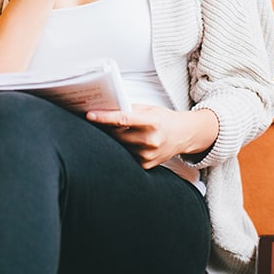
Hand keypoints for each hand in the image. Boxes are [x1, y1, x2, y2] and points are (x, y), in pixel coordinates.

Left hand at [86, 105, 218, 169]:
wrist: (184, 135)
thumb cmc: (164, 119)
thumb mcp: (148, 108)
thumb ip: (129, 109)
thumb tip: (105, 108)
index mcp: (151, 122)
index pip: (122, 119)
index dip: (104, 118)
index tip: (89, 115)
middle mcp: (150, 140)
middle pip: (117, 135)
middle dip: (105, 129)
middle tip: (94, 122)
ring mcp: (148, 155)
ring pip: (120, 146)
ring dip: (113, 139)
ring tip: (113, 132)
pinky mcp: (146, 165)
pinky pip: (126, 156)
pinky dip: (122, 148)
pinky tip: (125, 143)